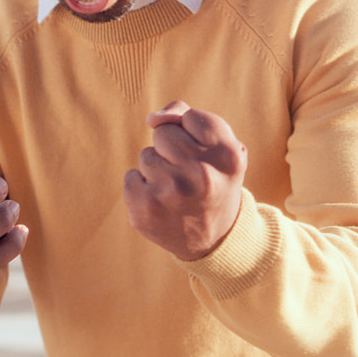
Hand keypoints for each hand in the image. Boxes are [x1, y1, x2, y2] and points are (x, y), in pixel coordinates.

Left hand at [123, 101, 246, 260]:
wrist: (215, 241)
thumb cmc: (214, 181)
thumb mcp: (220, 147)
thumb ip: (190, 117)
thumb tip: (153, 118)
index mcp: (228, 156)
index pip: (190, 116)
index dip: (192, 134)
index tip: (203, 154)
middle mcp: (202, 175)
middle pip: (163, 133)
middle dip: (171, 149)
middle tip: (188, 173)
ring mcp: (171, 193)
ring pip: (146, 155)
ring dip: (156, 170)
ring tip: (176, 190)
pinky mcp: (145, 209)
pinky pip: (130, 177)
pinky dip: (141, 187)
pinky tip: (161, 203)